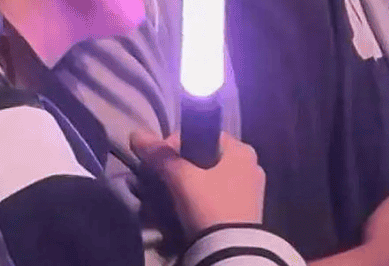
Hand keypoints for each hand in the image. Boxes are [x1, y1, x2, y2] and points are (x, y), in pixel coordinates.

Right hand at [132, 130, 263, 236]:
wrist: (231, 253)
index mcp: (242, 150)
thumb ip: (161, 157)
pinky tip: (186, 211)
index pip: (205, 134)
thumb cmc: (210, 207)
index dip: (178, 143)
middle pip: (207, 157)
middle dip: (181, 168)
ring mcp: (252, 190)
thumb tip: (136, 134)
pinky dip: (201, 199)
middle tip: (162, 180)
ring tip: (169, 198)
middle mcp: (252, 165)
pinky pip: (219, 197)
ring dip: (189, 185)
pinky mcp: (247, 212)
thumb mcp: (182, 180)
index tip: (160, 161)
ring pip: (212, 179)